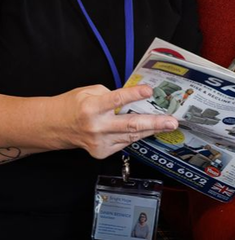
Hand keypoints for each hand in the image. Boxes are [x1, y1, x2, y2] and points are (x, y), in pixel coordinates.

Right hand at [50, 84, 177, 158]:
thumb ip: (113, 94)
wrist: (53, 127)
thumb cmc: (73, 106)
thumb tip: (134, 97)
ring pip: (131, 135)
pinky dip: (136, 135)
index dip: (135, 95)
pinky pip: (124, 142)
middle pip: (130, 125)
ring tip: (167, 125)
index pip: (117, 100)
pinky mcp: (101, 152)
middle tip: (171, 122)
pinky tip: (147, 129)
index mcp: (92, 107)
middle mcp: (96, 126)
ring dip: (151, 130)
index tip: (149, 91)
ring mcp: (99, 142)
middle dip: (154, 123)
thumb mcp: (91, 91)